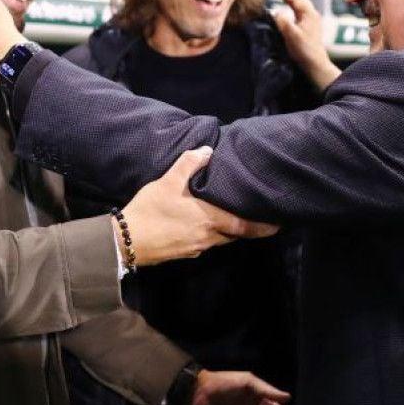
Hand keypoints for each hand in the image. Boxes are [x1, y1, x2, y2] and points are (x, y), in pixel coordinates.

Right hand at [117, 147, 278, 265]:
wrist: (126, 242)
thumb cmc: (150, 210)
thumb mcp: (168, 181)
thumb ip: (189, 164)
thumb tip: (208, 151)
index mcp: (209, 219)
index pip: (245, 226)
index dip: (263, 227)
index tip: (278, 225)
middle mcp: (209, 237)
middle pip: (235, 234)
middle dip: (246, 227)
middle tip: (256, 217)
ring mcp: (197, 248)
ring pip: (220, 240)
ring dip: (227, 231)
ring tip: (231, 218)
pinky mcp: (185, 254)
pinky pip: (205, 244)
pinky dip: (210, 235)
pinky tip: (202, 226)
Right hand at [272, 0, 339, 90]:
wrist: (315, 64)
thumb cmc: (304, 51)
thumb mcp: (292, 36)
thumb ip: (284, 22)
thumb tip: (277, 12)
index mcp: (309, 14)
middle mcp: (312, 15)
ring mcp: (312, 21)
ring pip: (300, 4)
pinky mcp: (309, 27)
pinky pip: (300, 11)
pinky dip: (293, 6)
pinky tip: (288, 8)